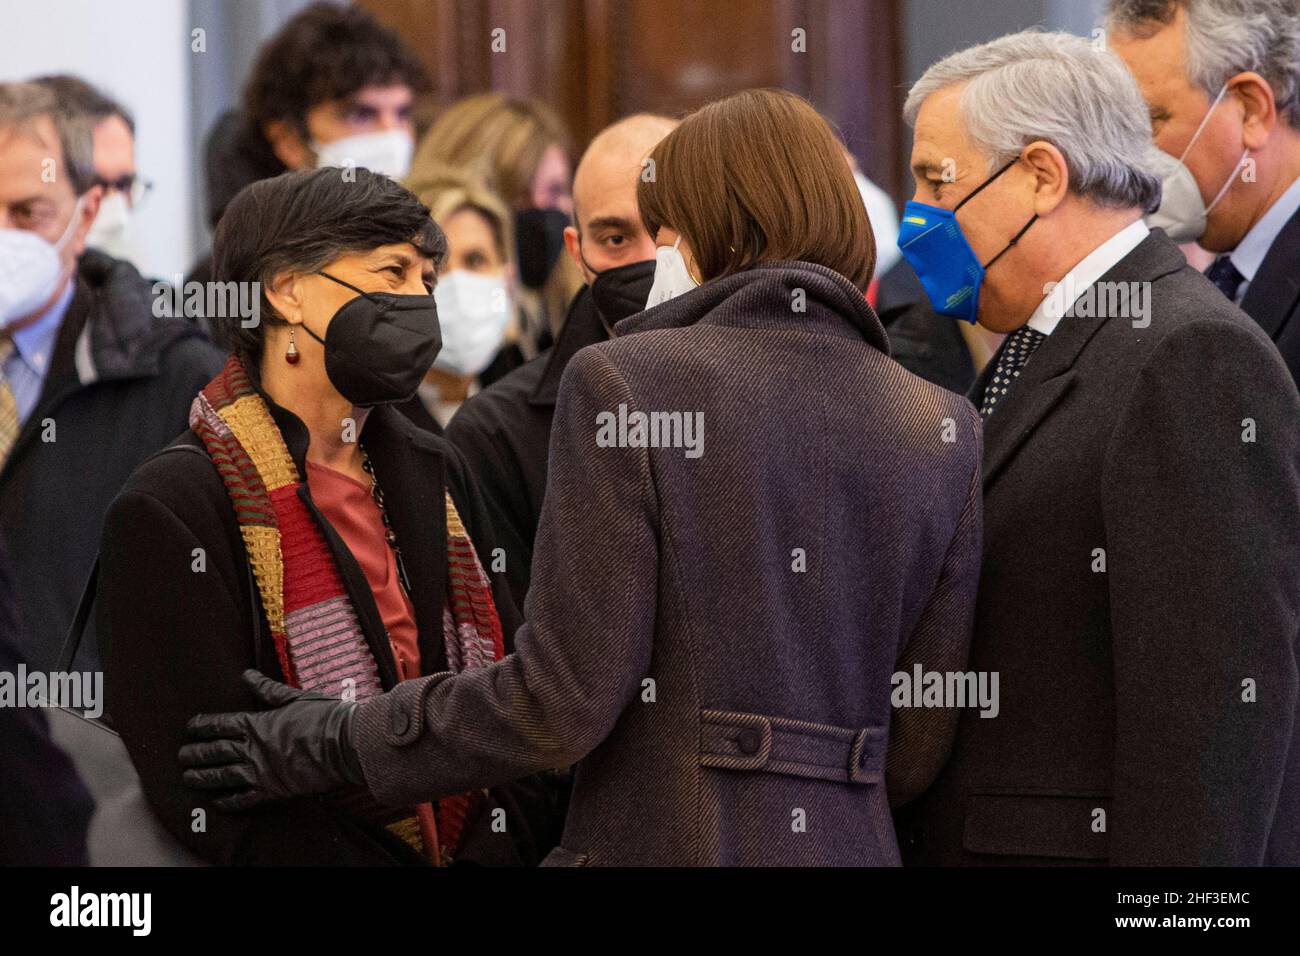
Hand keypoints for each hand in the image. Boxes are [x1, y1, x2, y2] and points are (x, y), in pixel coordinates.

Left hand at [179, 669, 364, 810]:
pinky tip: (218, 802)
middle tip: (181, 755)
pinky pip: (245, 799)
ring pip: (223, 776)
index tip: (190, 726)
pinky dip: (229, 801)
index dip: (202, 725)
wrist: (345, 743)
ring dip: (203, 777)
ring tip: (188, 778)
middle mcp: (253, 749)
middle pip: (215, 751)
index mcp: (258, 723)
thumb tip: (247, 675)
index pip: (220, 724)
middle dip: (195, 753)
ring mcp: (261, 771)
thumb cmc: (324, 716)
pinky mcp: (273, 790)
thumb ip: (267, 689)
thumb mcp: (295, 697)